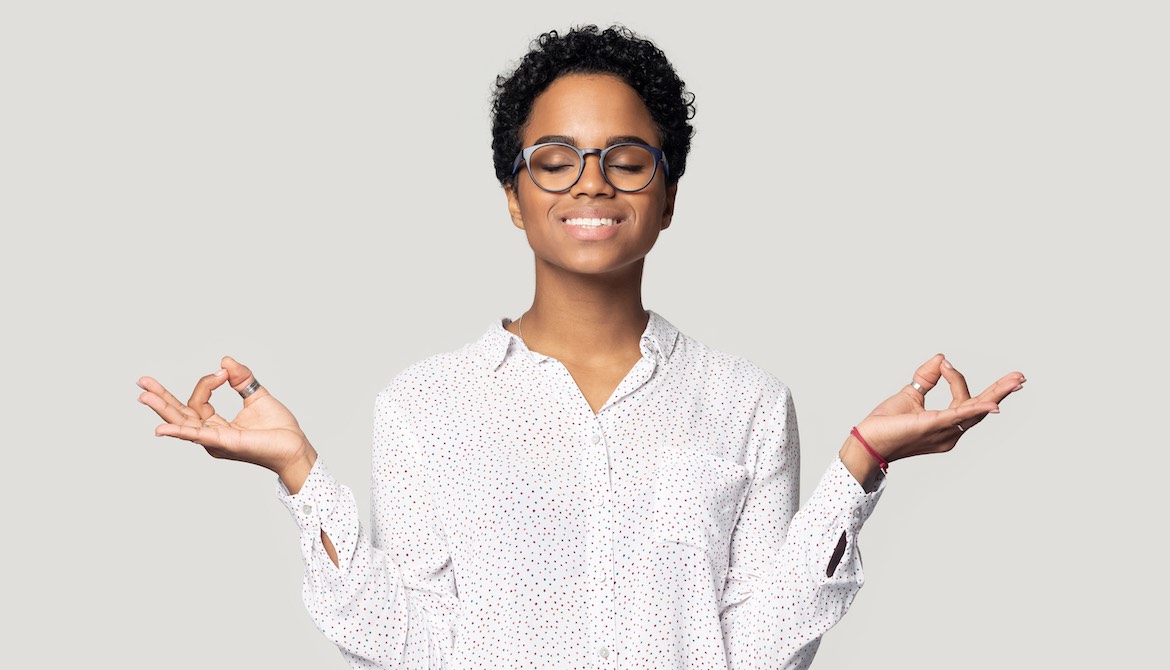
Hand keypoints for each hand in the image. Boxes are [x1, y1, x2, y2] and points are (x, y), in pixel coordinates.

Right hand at [137, 356, 316, 487]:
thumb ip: (241, 378)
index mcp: (216, 425)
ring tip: (144, 396)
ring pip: (183, 423)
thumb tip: (225, 362)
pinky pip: (198, 436)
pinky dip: (179, 432)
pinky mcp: (225, 444)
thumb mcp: (256, 395)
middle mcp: (210, 435)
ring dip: (163, 409)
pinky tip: (162, 428)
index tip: (224, 373)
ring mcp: (215, 441)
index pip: (197, 401)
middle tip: (142, 382)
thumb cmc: (278, 428)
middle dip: (160, 399)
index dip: (207, 382)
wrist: (295, 445)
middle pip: (179, 415)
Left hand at [840, 354, 1025, 485]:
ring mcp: (943, 431)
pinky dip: (976, 410)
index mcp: (946, 425)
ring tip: (1015, 381)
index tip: (945, 363)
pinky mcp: (932, 426)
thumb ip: (926, 377)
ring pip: (975, 411)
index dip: (957, 378)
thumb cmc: (886, 423)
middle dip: (1001, 392)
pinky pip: (958, 417)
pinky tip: (992, 405)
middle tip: (1020, 378)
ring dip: (996, 394)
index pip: (965, 399)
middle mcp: (950, 432)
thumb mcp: (910, 393)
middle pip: (981, 409)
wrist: (867, 439)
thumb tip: (942, 358)